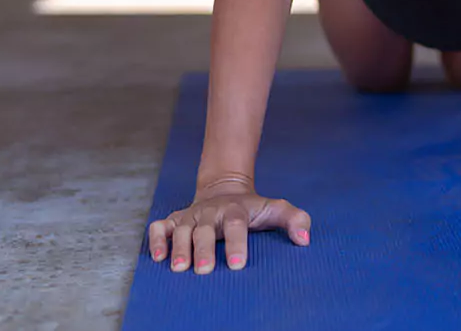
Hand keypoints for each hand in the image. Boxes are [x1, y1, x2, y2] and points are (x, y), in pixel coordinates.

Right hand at [146, 176, 311, 273]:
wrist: (225, 189)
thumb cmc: (253, 207)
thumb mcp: (276, 208)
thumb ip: (296, 220)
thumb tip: (304, 239)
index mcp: (236, 210)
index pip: (236, 225)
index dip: (237, 243)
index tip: (237, 265)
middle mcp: (211, 212)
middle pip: (205, 230)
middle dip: (203, 250)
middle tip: (204, 270)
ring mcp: (191, 216)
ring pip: (181, 230)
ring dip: (179, 248)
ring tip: (180, 269)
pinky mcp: (174, 220)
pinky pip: (159, 228)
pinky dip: (156, 240)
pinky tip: (158, 257)